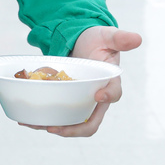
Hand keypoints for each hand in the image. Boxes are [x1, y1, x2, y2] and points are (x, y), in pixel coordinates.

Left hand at [21, 25, 141, 137]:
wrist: (79, 41)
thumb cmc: (96, 40)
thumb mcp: (106, 36)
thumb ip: (119, 38)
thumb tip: (137, 38)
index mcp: (110, 82)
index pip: (114, 94)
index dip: (108, 97)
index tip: (98, 95)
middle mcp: (96, 98)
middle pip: (90, 122)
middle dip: (74, 128)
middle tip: (55, 127)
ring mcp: (80, 102)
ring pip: (71, 123)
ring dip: (54, 128)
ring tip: (36, 125)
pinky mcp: (65, 101)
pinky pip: (57, 115)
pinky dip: (43, 120)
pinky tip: (27, 120)